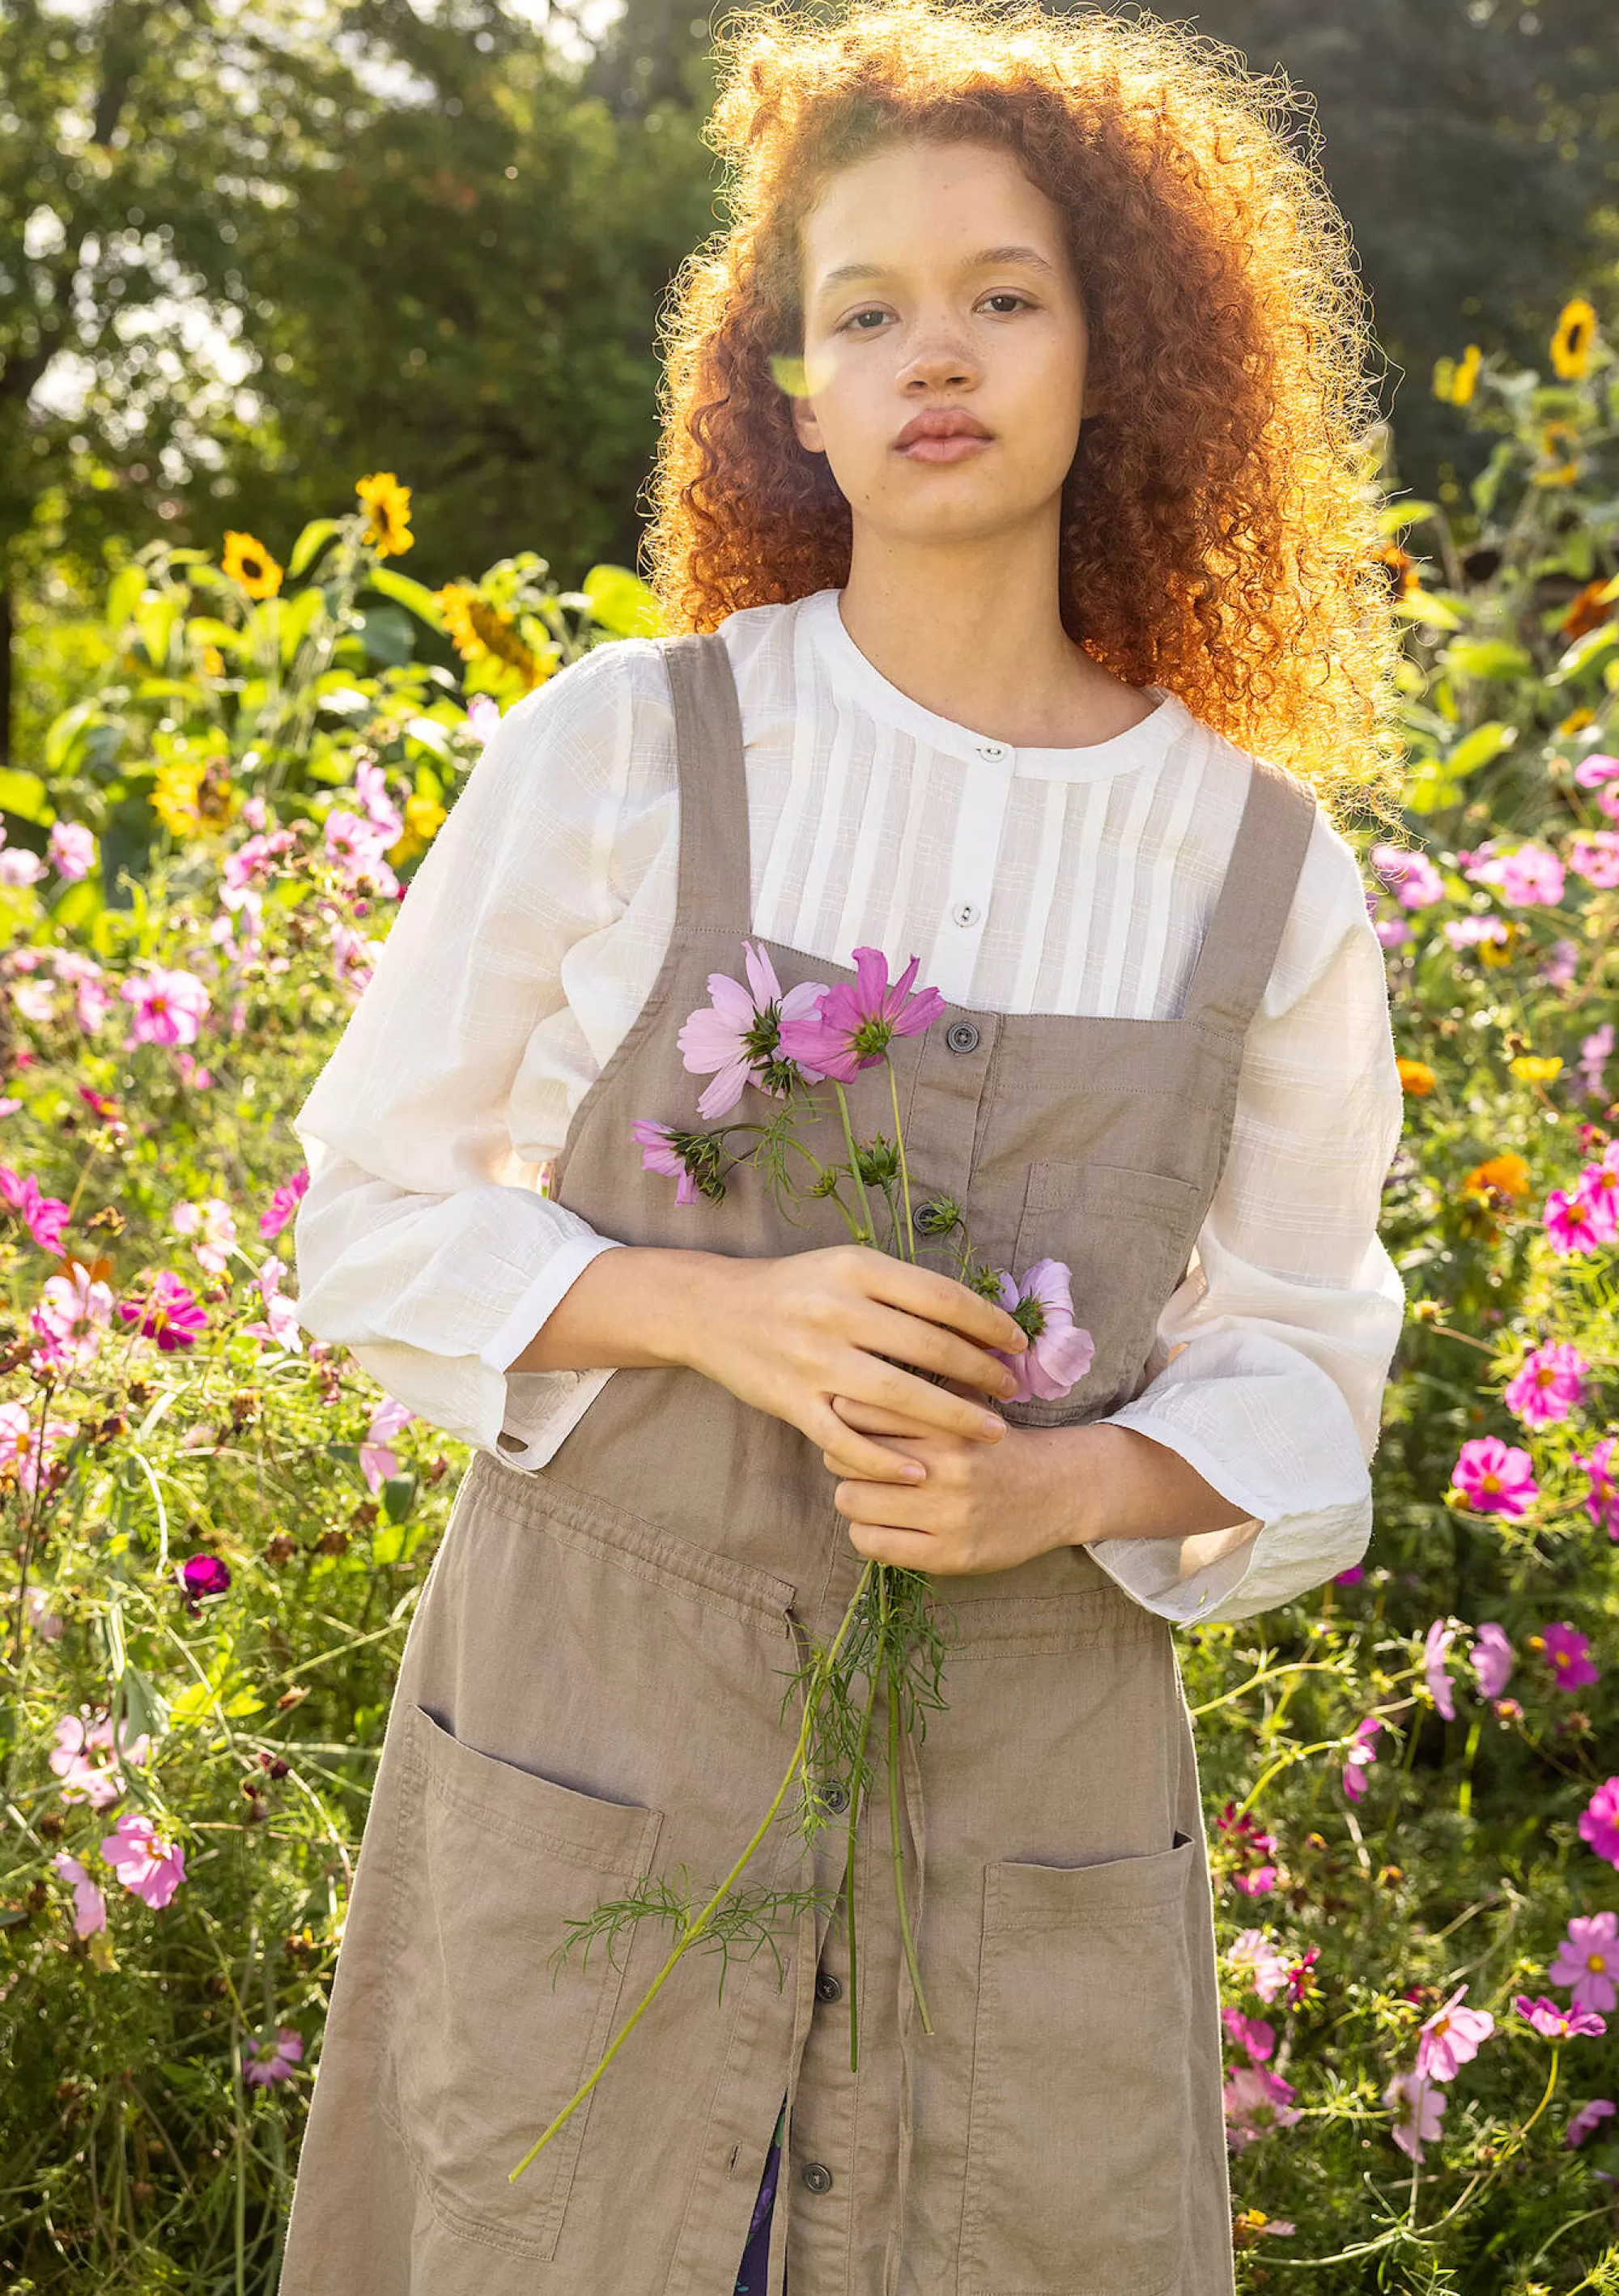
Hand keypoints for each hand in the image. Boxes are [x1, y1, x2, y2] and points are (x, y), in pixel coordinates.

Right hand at [680, 1244, 1027, 1481]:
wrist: (714, 1310)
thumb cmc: (795, 1288)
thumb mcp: (848, 1267)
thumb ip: (902, 1289)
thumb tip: (974, 1317)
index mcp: (856, 1269)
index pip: (942, 1298)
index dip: (988, 1324)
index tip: (1019, 1344)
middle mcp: (836, 1311)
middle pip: (930, 1349)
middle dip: (982, 1373)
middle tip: (1013, 1390)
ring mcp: (812, 1360)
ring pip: (899, 1398)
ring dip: (953, 1418)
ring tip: (992, 1432)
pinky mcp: (791, 1402)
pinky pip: (848, 1440)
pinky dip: (886, 1460)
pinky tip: (920, 1472)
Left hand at [820, 1391, 1079, 1575]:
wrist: (1057, 1491)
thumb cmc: (996, 1443)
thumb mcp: (966, 1401)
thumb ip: (918, 1387)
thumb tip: (849, 1373)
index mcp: (946, 1422)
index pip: (857, 1412)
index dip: (843, 1417)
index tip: (852, 1424)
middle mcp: (946, 1466)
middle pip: (844, 1456)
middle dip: (843, 1458)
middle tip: (858, 1462)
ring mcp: (947, 1514)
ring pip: (850, 1501)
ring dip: (853, 1497)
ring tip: (872, 1494)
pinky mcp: (947, 1555)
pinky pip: (870, 1543)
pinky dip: (866, 1533)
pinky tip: (884, 1524)